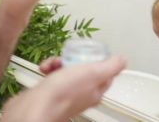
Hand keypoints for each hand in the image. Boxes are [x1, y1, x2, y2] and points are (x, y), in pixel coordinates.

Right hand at [0, 56, 125, 121]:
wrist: (35, 107)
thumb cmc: (63, 93)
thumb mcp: (93, 73)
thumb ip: (111, 66)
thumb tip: (123, 60)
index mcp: (95, 91)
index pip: (103, 73)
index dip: (98, 60)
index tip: (89, 52)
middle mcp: (81, 94)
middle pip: (83, 69)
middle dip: (74, 58)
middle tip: (67, 58)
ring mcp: (65, 94)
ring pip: (66, 70)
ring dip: (58, 62)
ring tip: (53, 63)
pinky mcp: (50, 93)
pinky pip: (51, 75)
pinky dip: (48, 68)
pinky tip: (44, 68)